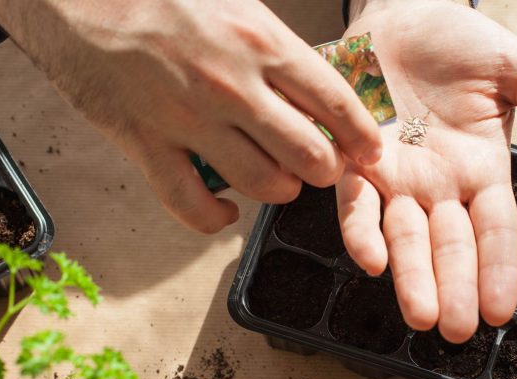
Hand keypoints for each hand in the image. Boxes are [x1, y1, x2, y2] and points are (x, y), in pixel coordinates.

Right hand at [0, 0, 382, 232]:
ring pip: (262, 184)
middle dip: (324, 169)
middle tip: (320, 164)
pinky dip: (215, 218)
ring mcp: (188, 120)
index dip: (361, 135)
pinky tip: (226, 210)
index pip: (335, 101)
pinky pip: (192, 206)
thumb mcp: (232, 2)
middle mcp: (232, 86)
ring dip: (278, 190)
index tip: (370, 150)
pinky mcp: (146, 146)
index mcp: (259, 41)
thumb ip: (272, 44)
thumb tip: (312, 80)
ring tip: (277, 179)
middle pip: (308, 154)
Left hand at [340, 0, 516, 342]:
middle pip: (450, 246)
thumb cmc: (458, 41)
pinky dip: (361, 228)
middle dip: (453, 288)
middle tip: (456, 331)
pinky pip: (356, 201)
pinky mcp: (355, 159)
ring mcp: (396, 177)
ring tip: (421, 314)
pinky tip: (369, 259)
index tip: (501, 311)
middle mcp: (438, 185)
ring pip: (404, 236)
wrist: (400, 11)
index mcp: (482, 170)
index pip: (495, 231)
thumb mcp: (515, 68)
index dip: (498, 270)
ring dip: (411, 276)